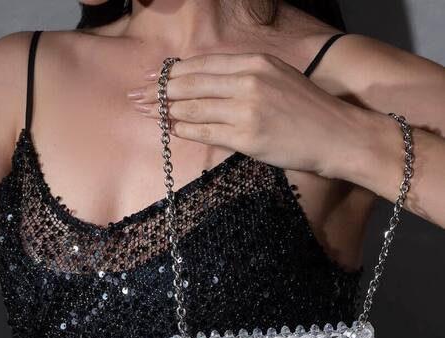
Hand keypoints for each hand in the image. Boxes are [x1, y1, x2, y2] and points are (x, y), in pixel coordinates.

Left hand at [126, 52, 356, 177]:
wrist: (339, 136)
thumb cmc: (310, 113)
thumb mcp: (278, 81)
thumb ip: (244, 80)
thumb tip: (210, 90)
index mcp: (254, 63)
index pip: (200, 65)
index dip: (171, 74)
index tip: (151, 80)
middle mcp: (247, 80)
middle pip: (189, 84)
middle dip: (157, 92)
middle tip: (135, 98)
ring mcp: (246, 108)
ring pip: (192, 108)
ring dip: (163, 112)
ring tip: (144, 114)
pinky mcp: (247, 136)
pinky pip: (204, 132)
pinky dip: (183, 131)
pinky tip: (169, 130)